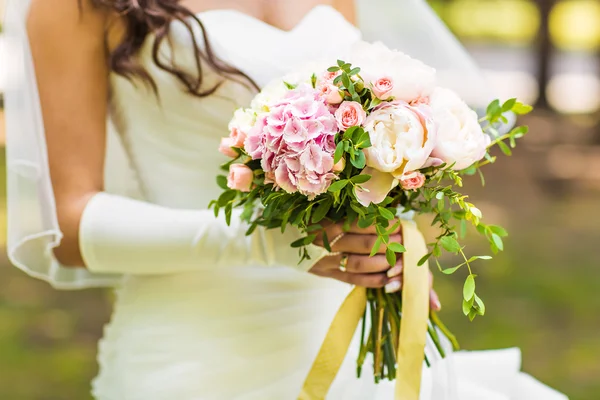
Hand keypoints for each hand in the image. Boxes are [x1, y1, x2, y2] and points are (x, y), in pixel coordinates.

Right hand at [308, 221, 441, 310]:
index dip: (382, 225)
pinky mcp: (328, 274)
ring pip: (361, 264)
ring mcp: (327, 261)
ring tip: (398, 259)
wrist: (282, 242)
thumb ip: (347, 213)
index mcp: (327, 223)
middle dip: (388, 243)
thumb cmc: (308, 222)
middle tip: (403, 241)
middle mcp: (327, 243)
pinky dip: (373, 281)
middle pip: (365, 245)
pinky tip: (388, 278)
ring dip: (384, 262)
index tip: (397, 223)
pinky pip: (353, 280)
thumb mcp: (324, 212)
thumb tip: (381, 212)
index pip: (362, 224)